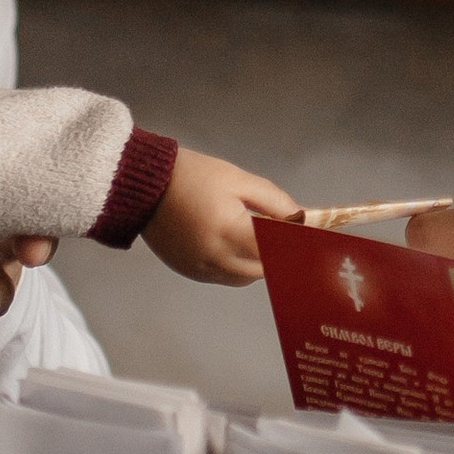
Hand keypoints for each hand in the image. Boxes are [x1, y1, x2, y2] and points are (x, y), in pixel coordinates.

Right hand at [146, 148, 300, 285]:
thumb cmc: (192, 176)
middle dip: (278, 254)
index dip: (296, 245)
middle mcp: (216, 257)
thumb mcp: (238, 180)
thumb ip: (274, 202)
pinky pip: (223, 277)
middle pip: (264, 269)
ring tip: (256, 237)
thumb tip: (301, 220)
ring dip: (257, 263)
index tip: (310, 238)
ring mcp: (200, 268)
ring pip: (245, 277)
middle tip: (283, 234)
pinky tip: (233, 244)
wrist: (144, 185)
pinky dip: (235, 266)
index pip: (278, 250)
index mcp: (230, 230)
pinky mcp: (189, 272)